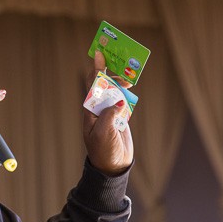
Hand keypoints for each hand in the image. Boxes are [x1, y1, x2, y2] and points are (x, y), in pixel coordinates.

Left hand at [83, 52, 133, 174]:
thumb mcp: (104, 133)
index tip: (98, 54)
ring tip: (130, 79)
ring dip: (121, 83)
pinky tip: (131, 86)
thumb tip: (118, 101)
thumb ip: (109, 115)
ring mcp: (110, 112)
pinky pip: (124, 100)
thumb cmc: (103, 151)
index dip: (95, 70)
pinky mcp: (120, 117)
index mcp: (91, 111)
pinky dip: (127, 92)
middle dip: (111, 73)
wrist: (113, 166)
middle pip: (104, 85)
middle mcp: (99, 109)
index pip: (92, 86)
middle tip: (122, 66)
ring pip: (115, 92)